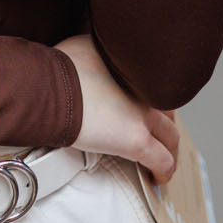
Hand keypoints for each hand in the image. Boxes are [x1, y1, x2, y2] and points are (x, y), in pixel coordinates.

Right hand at [56, 35, 178, 183]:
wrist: (51, 89)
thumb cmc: (57, 70)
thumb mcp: (83, 45)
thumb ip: (98, 51)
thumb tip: (92, 53)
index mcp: (132, 65)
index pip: (153, 83)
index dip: (151, 98)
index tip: (146, 108)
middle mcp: (144, 86)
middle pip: (168, 108)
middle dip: (165, 123)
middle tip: (158, 134)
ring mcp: (142, 113)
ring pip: (170, 135)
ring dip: (169, 148)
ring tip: (163, 158)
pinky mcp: (137, 139)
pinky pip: (162, 159)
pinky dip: (163, 170)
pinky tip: (159, 176)